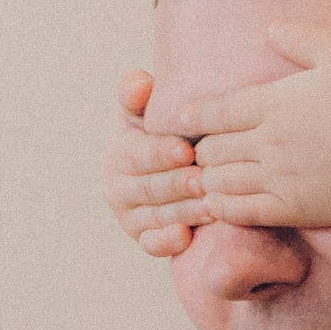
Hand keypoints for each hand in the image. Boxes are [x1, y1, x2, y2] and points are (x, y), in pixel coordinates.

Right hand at [104, 69, 203, 256]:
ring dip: (182, 212)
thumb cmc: (173, 132)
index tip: (186, 150)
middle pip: (148, 188)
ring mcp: (130, 216)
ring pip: (155, 216)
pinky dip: (167, 242)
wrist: (186, 168)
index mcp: (120, 151)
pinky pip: (152, 244)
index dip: (160, 152)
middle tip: (205, 180)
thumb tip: (138, 84)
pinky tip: (187, 237)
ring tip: (212, 207)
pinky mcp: (144, 239)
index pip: (137, 153)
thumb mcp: (153, 110)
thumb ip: (140, 94)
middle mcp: (119, 186)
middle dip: (177, 184)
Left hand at [166, 24, 330, 227]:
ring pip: (220, 181)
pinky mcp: (292, 209)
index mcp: (273, 103)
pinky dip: (223, 209)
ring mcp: (278, 177)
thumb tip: (270, 28)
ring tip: (205, 180)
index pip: (215, 111)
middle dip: (201, 150)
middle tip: (199, 153)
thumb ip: (303, 39)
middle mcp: (267, 140)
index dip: (194, 116)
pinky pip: (241, 212)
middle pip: (211, 149)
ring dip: (208, 180)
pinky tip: (220, 206)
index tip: (184, 119)